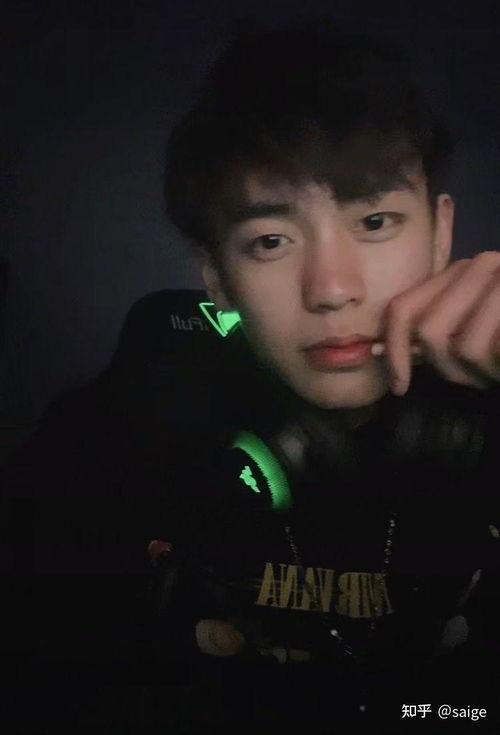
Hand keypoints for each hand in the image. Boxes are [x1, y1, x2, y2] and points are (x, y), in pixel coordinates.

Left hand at [379, 251, 499, 395]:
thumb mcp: (470, 334)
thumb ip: (431, 336)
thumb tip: (373, 350)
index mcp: (458, 272)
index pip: (402, 309)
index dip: (392, 351)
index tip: (400, 387)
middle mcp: (482, 265)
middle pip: (430, 335)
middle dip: (449, 370)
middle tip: (477, 377)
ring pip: (464, 349)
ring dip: (482, 374)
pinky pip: (491, 350)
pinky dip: (499, 368)